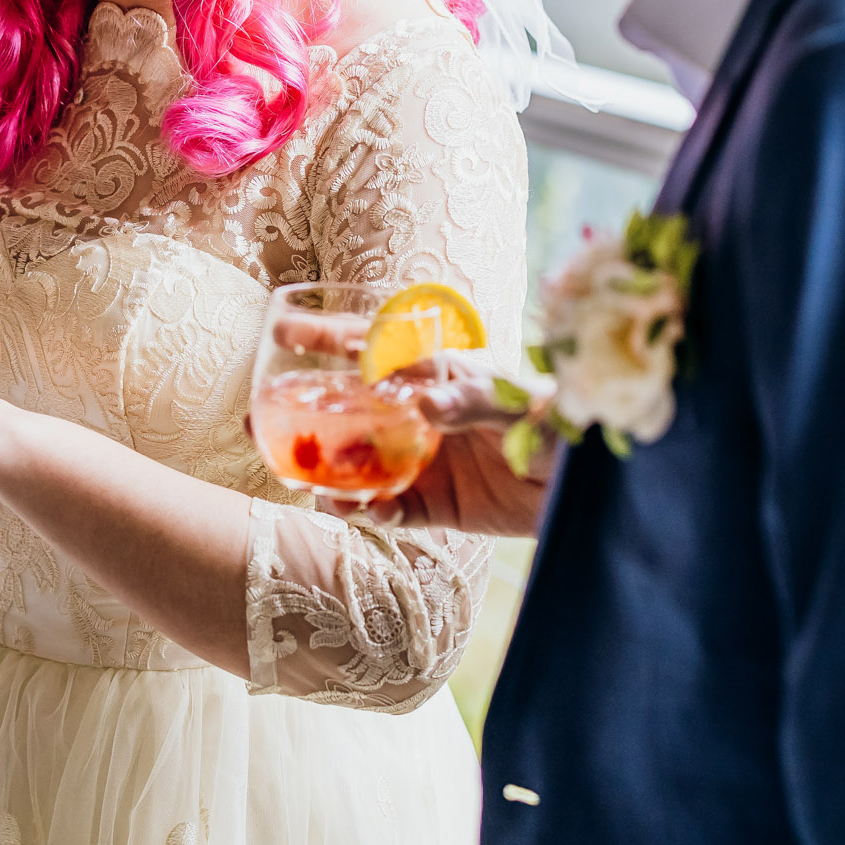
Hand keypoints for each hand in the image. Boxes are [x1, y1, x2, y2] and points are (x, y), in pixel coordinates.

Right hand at [262, 306, 555, 535]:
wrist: (586, 488)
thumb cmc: (559, 426)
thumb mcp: (517, 404)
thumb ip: (471, 399)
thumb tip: (423, 401)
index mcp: (434, 378)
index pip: (374, 350)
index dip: (328, 338)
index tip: (283, 331)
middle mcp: (418, 418)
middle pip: (348, 412)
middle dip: (302, 415)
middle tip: (258, 422)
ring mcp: (422, 463)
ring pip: (357, 466)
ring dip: (325, 472)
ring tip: (304, 483)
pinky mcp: (435, 508)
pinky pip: (387, 511)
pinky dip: (367, 512)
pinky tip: (356, 511)